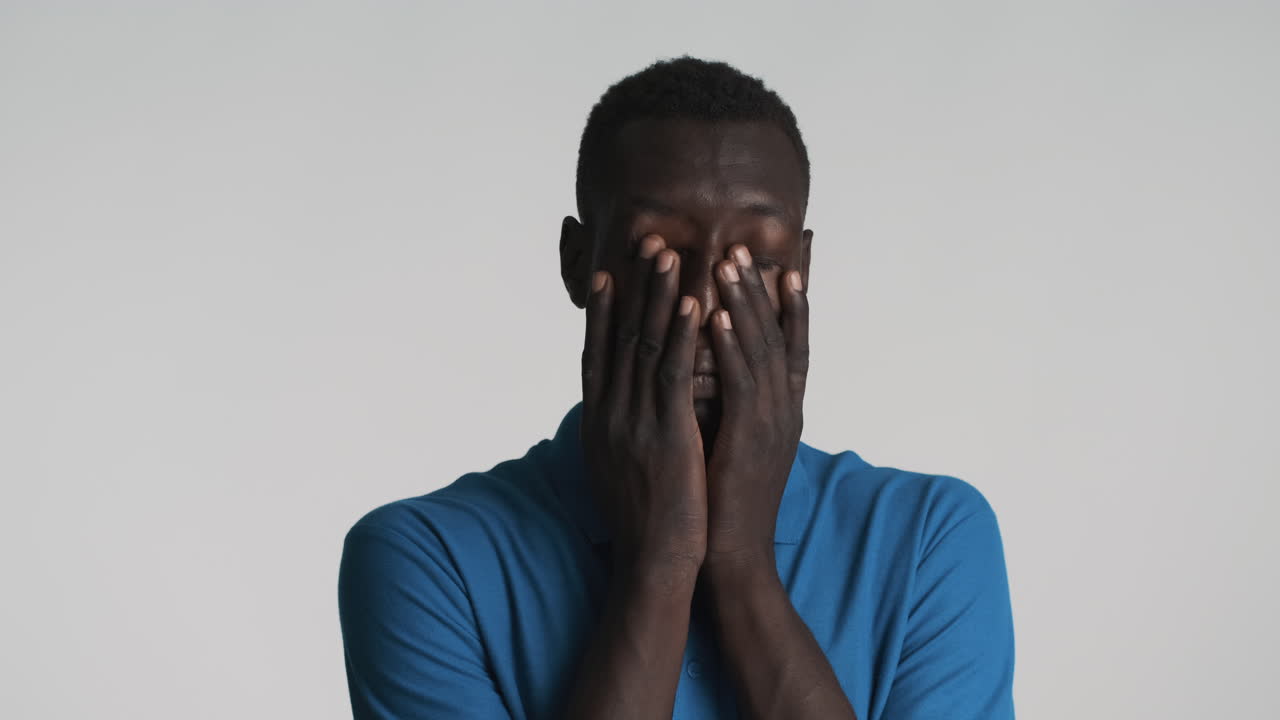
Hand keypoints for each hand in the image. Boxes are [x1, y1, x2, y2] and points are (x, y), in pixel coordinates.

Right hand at [580, 234, 708, 572]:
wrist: (653, 561)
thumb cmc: (642, 521)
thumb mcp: (617, 470)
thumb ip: (616, 434)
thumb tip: (614, 413)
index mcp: (597, 421)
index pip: (597, 353)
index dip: (602, 312)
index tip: (606, 274)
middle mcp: (608, 413)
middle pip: (619, 336)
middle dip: (632, 286)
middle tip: (643, 241)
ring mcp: (634, 421)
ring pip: (645, 344)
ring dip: (658, 294)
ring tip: (670, 252)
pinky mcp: (665, 432)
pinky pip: (672, 372)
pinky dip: (682, 334)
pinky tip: (694, 302)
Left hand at [702, 243, 809, 573]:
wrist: (733, 554)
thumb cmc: (725, 501)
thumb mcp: (735, 442)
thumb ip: (730, 404)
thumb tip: (708, 372)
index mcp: (783, 410)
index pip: (792, 344)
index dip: (790, 303)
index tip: (786, 263)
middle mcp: (785, 409)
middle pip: (778, 335)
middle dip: (761, 288)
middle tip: (744, 246)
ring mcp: (773, 422)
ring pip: (761, 350)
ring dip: (745, 304)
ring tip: (729, 262)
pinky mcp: (751, 438)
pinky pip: (742, 382)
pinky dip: (732, 346)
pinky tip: (717, 316)